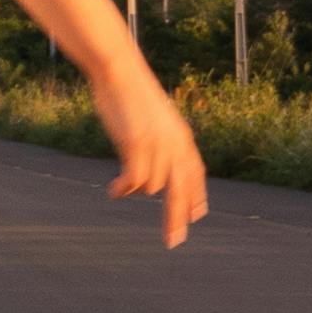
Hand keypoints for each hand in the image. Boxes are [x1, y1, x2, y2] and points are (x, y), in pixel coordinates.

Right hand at [91, 61, 206, 246]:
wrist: (119, 70)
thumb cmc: (130, 92)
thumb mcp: (153, 119)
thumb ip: (160, 141)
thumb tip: (152, 170)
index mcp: (182, 136)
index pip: (195, 172)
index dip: (197, 195)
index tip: (198, 215)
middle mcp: (175, 144)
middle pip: (182, 190)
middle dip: (177, 218)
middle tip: (173, 242)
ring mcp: (157, 146)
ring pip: (151, 187)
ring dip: (135, 189)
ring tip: (117, 188)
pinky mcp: (137, 146)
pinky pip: (133, 181)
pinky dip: (123, 189)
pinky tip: (113, 191)